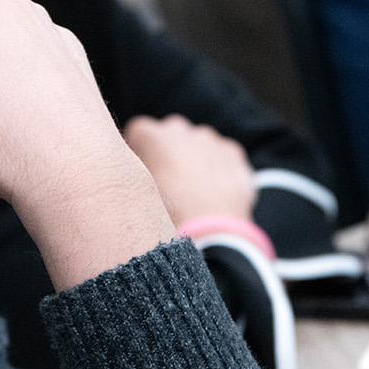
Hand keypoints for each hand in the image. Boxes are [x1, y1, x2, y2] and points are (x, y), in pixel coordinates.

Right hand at [123, 115, 256, 225]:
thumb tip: (137, 171)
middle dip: (168, 150)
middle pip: (169, 132)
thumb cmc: (170, 220)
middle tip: (168, 180)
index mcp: (154, 139)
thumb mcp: (138, 197)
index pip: (138, 130)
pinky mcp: (233, 154)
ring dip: (194, 156)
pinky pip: (221, 152)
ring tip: (192, 189)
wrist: (211, 238)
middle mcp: (183, 133)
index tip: (141, 167)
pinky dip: (217, 164)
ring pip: (197, 141)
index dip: (139, 150)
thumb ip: (135, 174)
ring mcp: (211, 141)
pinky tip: (213, 188)